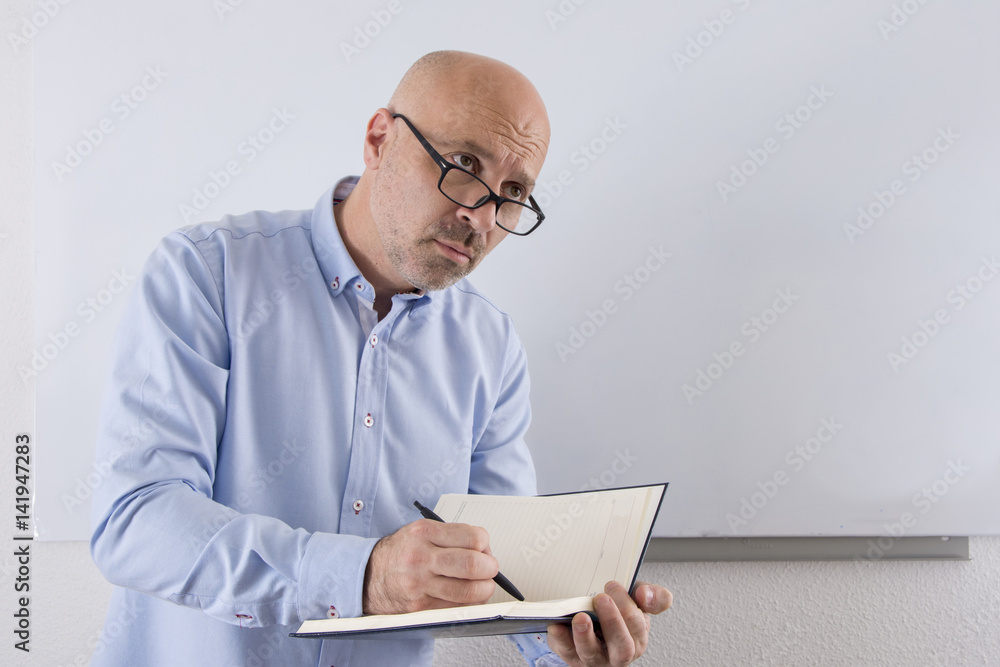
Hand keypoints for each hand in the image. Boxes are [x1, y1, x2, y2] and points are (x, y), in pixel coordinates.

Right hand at [362, 519, 498, 614]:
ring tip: (482, 584)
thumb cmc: (402, 552)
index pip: (473, 537)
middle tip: (490, 569)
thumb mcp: (422, 531)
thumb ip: (453, 536)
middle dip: (490, 569)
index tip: (484, 548)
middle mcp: (421, 557)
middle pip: (472, 565)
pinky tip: (466, 595)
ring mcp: (420, 584)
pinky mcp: (420, 607)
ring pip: (468, 591)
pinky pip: (457, 607)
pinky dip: (469, 603)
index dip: (485, 544)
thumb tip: (486, 551)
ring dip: (484, 589)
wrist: (369, 575)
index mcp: (425, 532)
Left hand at [546, 580, 671, 665]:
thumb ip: (654, 596)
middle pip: (622, 648)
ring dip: (586, 636)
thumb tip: (645, 594)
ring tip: (580, 617)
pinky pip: (566, 651)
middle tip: (601, 599)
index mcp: (636, 638)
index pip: (637, 627)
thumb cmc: (619, 610)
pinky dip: (561, 639)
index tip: (612, 585)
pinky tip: (557, 625)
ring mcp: (594, 657)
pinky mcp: (572, 655)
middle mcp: (618, 653)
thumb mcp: (638, 599)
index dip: (626, 606)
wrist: (594, 615)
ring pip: (592, 654)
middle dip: (612, 622)